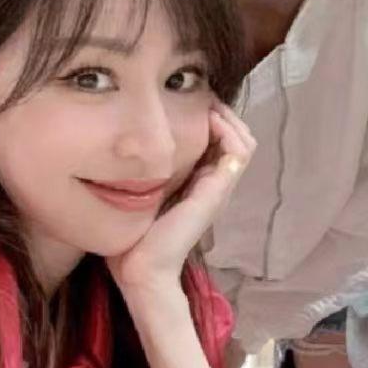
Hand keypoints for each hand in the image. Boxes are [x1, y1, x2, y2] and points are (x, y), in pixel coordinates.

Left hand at [108, 101, 254, 296]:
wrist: (142, 270)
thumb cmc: (136, 238)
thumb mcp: (139, 195)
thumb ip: (142, 174)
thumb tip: (124, 148)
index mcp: (199, 184)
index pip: (220, 142)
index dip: (212, 118)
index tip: (189, 100)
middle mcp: (214, 185)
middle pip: (237, 138)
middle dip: (223, 113)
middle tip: (201, 97)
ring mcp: (218, 189)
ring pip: (243, 141)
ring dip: (229, 118)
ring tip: (208, 105)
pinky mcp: (216, 192)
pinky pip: (238, 153)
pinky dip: (228, 132)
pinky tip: (209, 120)